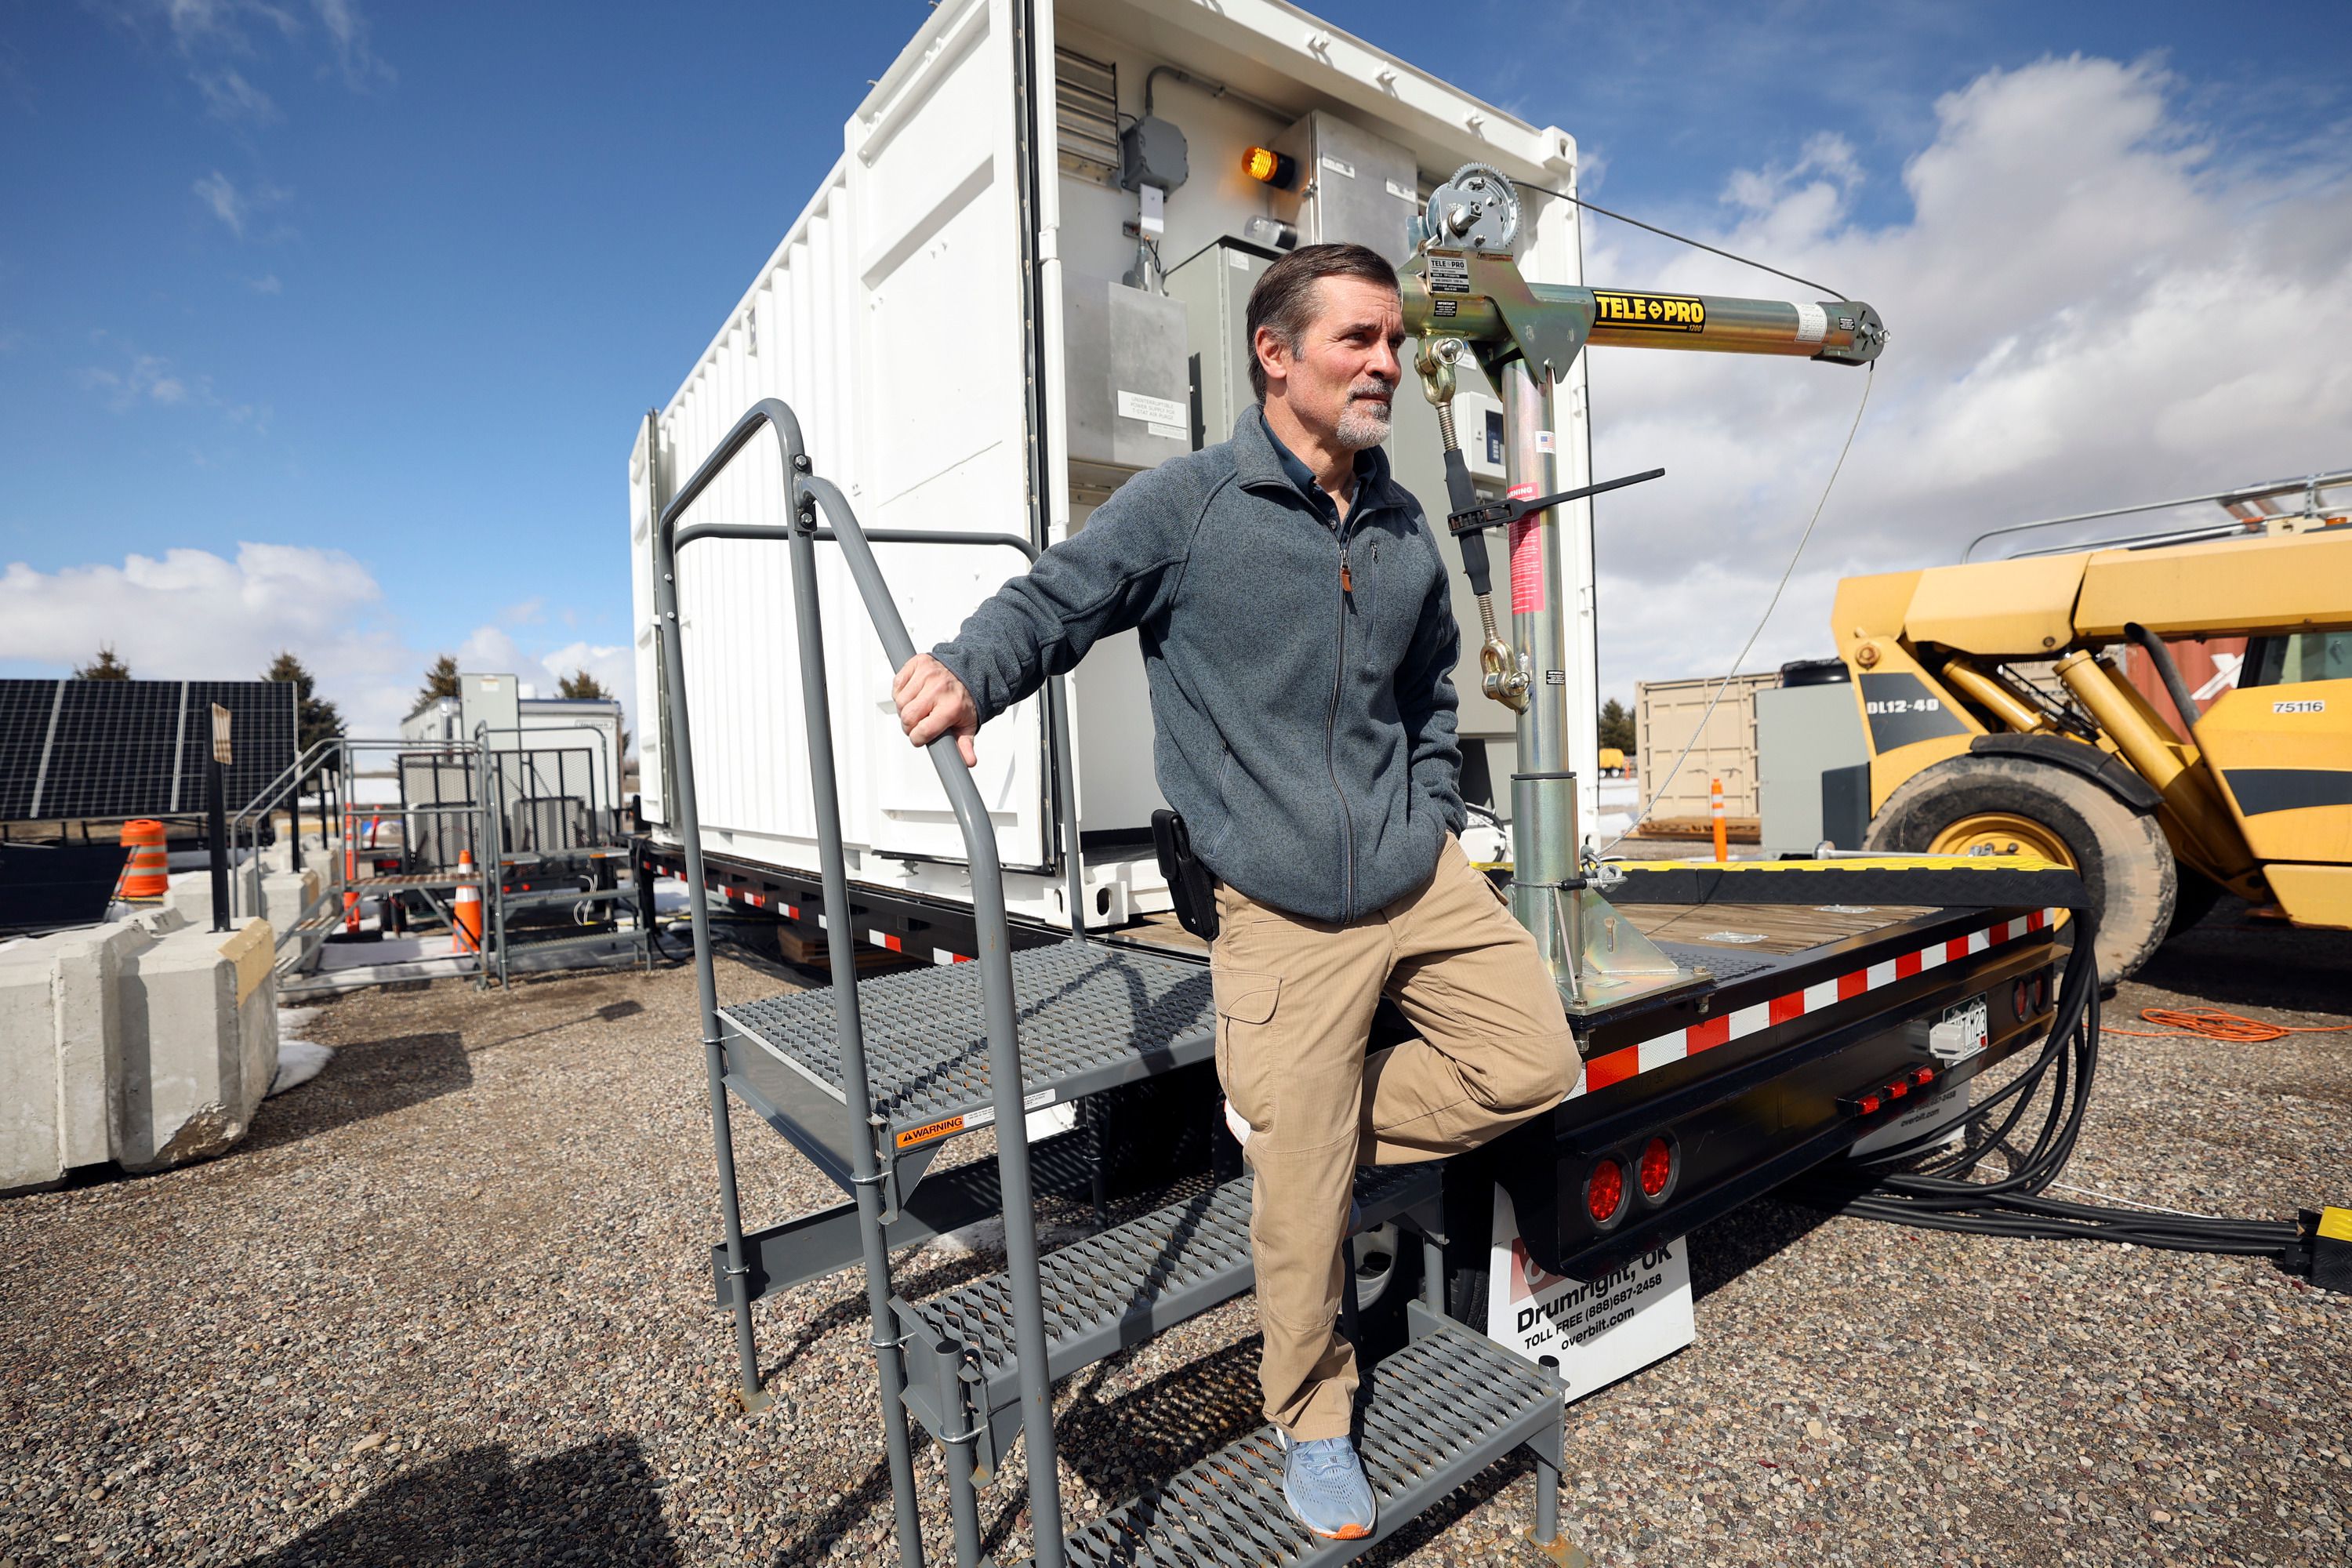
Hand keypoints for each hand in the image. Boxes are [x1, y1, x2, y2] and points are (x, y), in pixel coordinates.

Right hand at [892, 653, 979, 767]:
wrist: (968, 672)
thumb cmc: (963, 700)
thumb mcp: (967, 724)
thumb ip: (965, 744)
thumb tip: (968, 761)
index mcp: (952, 706)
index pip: (923, 730)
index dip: (918, 738)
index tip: (920, 737)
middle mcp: (940, 688)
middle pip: (908, 717)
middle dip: (909, 725)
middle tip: (918, 723)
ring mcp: (928, 673)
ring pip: (900, 701)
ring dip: (904, 709)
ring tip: (917, 708)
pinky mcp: (918, 663)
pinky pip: (897, 684)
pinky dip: (901, 692)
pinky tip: (913, 694)